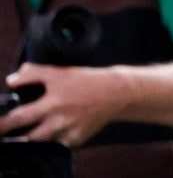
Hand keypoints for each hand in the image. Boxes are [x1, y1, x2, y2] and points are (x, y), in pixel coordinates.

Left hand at [0, 64, 127, 146]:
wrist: (116, 93)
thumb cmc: (88, 81)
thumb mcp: (60, 72)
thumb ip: (34, 73)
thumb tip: (12, 80)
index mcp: (53, 101)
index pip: (19, 116)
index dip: (4, 124)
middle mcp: (60, 119)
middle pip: (28, 137)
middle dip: (13, 136)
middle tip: (4, 134)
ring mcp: (69, 131)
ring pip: (42, 143)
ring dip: (33, 138)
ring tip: (28, 132)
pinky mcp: (77, 139)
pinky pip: (58, 144)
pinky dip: (52, 139)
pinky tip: (54, 130)